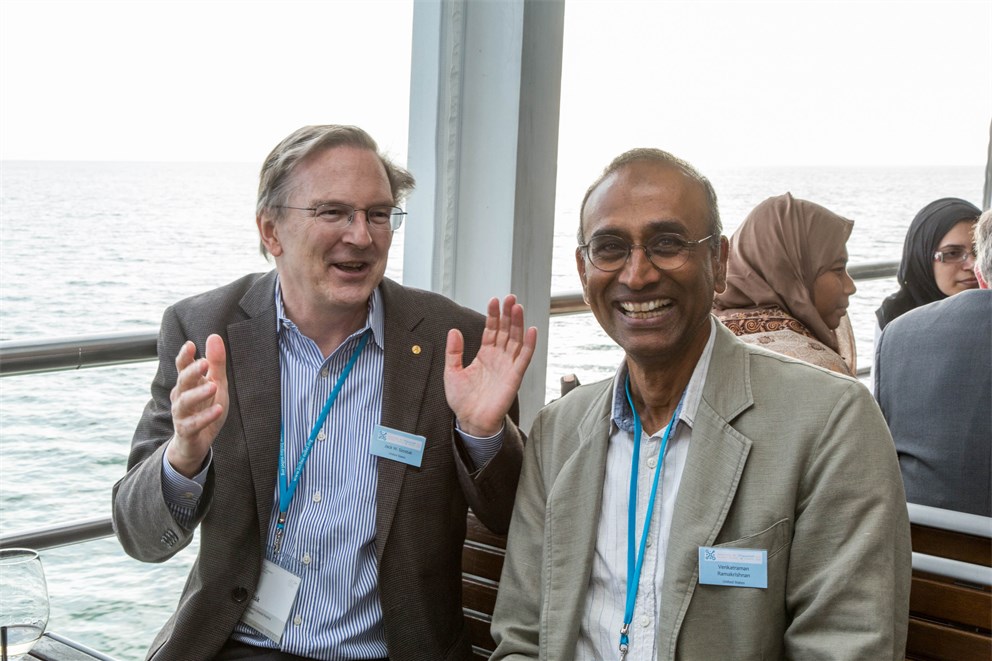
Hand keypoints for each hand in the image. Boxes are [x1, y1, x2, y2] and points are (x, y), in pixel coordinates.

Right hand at [165, 334, 228, 477]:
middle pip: (183, 381)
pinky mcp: (187, 431)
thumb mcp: (216, 384)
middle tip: (204, 362)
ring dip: (199, 393)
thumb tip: (214, 336)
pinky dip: (205, 416)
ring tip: (214, 386)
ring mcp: (181, 414)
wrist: (196, 442)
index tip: (190, 345)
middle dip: (192, 371)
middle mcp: (181, 397)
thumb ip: (216, 363)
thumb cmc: (206, 408)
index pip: (182, 367)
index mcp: (187, 384)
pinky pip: (194, 424)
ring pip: (185, 402)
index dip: (185, 356)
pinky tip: (218, 409)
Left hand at [445, 295, 537, 436]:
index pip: (491, 329)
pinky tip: (531, 330)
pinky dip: (529, 344)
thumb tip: (454, 331)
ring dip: (518, 323)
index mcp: (484, 354)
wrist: (471, 421)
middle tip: (510, 298)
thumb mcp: (452, 372)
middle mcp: (498, 357)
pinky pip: (524, 357)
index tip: (494, 300)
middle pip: (506, 330)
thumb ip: (453, 352)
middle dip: (508, 314)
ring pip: (515, 339)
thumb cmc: (462, 400)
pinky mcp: (515, 376)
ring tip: (517, 307)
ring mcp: (507, 366)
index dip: (493, 315)